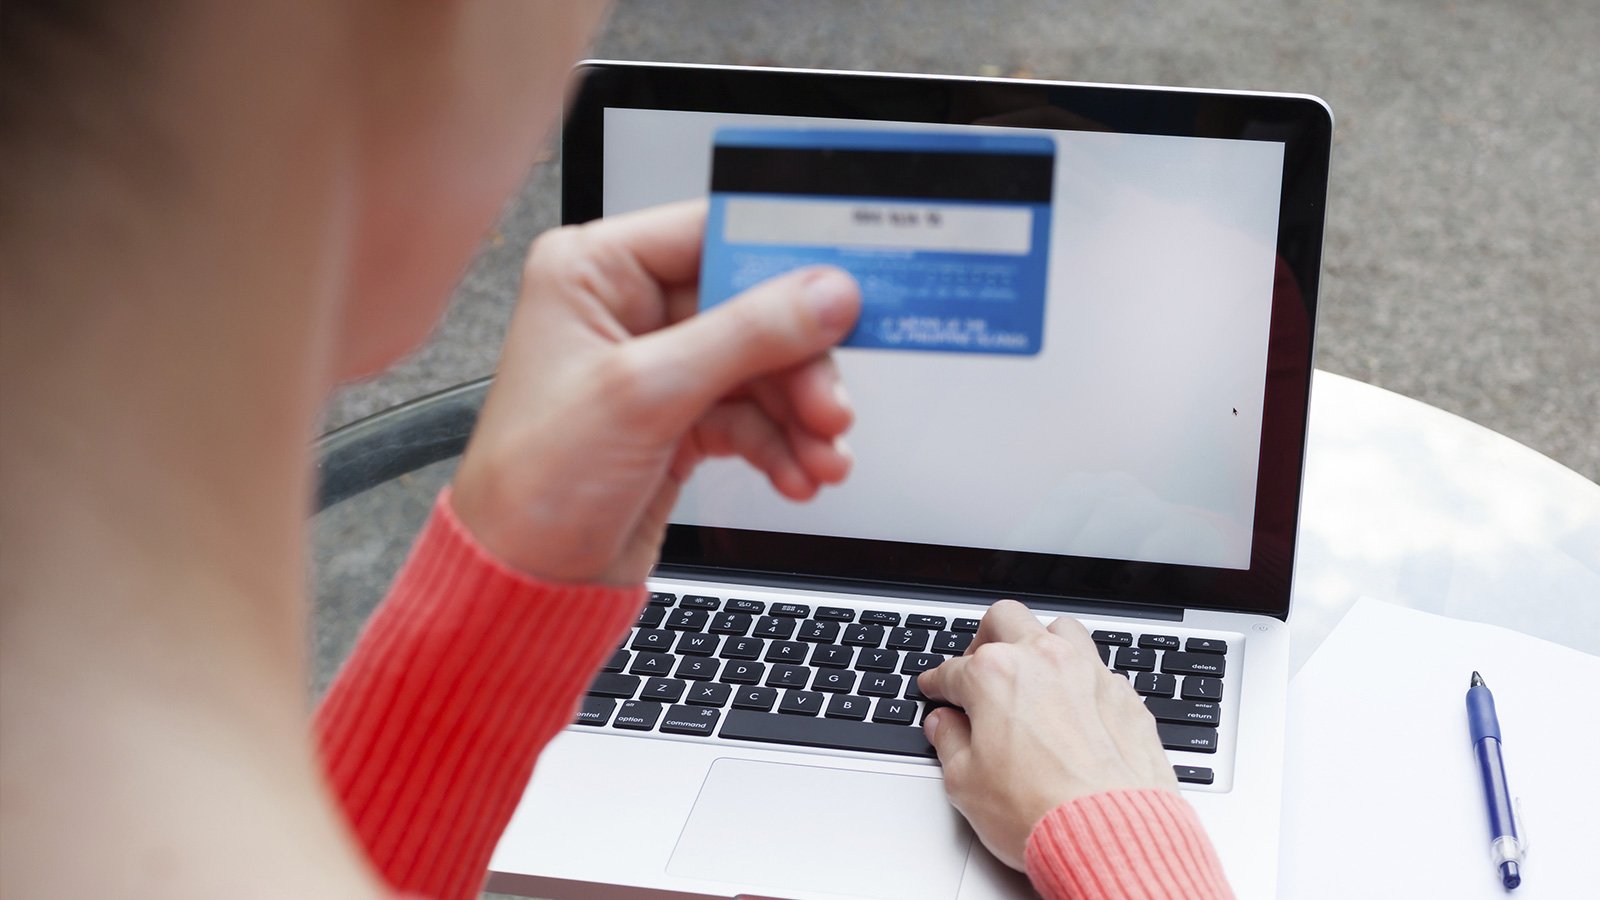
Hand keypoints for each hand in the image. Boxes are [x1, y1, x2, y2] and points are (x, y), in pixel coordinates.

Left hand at [451, 201, 860, 583]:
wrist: (525, 586)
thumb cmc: (533, 486)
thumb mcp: (645, 395)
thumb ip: (746, 335)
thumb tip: (825, 294)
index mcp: (593, 271)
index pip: (711, 236)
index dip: (783, 264)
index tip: (844, 291)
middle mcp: (625, 309)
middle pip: (751, 309)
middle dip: (800, 365)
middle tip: (831, 408)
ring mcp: (655, 367)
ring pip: (761, 368)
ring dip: (800, 415)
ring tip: (822, 458)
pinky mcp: (677, 419)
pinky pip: (752, 416)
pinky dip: (782, 446)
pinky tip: (797, 475)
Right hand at [917, 600, 1178, 870]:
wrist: (1109, 836)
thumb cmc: (1039, 811)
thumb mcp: (965, 783)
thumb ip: (949, 742)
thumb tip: (945, 726)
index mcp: (994, 675)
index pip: (953, 669)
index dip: (938, 683)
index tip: (936, 691)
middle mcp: (1043, 661)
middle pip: (1005, 619)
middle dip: (984, 638)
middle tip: (978, 666)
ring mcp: (1088, 673)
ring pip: (1060, 629)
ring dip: (1040, 644)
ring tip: (1032, 674)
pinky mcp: (1123, 696)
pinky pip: (1097, 669)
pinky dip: (1080, 681)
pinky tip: (1074, 708)